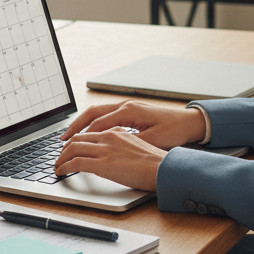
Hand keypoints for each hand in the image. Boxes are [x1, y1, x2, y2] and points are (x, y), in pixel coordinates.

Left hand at [54, 128, 165, 191]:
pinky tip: (61, 172)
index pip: (91, 132)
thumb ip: (125, 146)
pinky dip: (64, 166)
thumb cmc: (158, 162)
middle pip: (78, 138)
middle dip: (66, 147)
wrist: (164, 168)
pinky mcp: (102, 164)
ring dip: (61, 157)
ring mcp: (105, 149)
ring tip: (57, 165)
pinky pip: (75, 162)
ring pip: (73, 148)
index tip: (72, 146)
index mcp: (118, 131)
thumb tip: (117, 155)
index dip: (78, 139)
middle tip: (60, 156)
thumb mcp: (141, 146)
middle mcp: (109, 136)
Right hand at [61, 100, 206, 150]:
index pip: (98, 123)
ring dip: (83, 123)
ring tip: (71, 136)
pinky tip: (90, 133)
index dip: (82, 135)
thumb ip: (130, 141)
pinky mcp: (131, 111)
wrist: (189, 122)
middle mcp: (126, 106)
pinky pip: (106, 115)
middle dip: (76, 125)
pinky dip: (94, 123)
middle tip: (63, 139)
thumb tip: (110, 147)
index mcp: (129, 111)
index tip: (69, 146)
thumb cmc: (174, 130)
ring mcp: (128, 106)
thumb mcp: (151, 140)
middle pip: (93, 113)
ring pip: (98, 112)